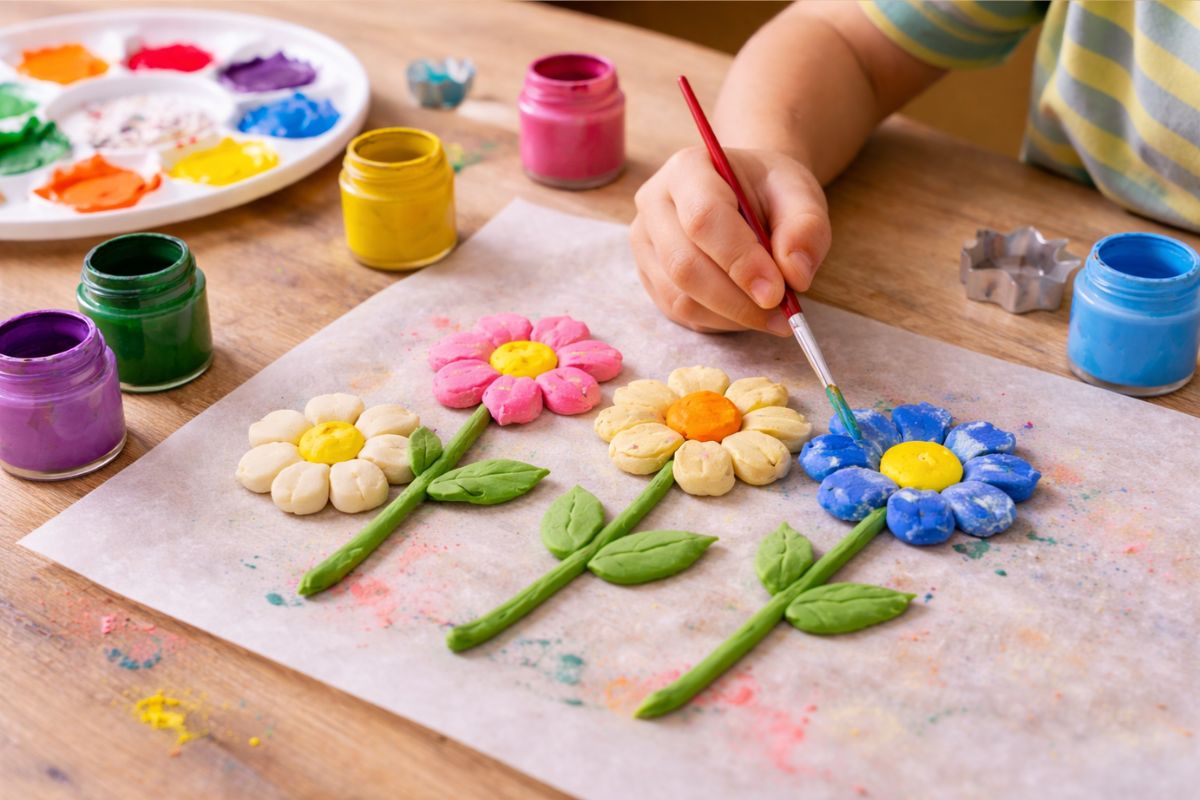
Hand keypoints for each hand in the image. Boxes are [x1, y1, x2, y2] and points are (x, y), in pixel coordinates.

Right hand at [630, 146, 831, 335]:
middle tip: (782, 316)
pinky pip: (679, 313)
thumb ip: (806, 228)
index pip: (704, 218)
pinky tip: (747, 311)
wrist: (745, 194)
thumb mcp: (801, 194)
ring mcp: (645, 244)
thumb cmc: (770, 192)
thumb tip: (795, 274)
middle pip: (684, 264)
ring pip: (679, 297)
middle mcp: (654, 204)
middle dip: (737, 300)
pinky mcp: (649, 277)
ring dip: (731, 316)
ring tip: (772, 314)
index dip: (740, 260)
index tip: (777, 291)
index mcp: (688, 169)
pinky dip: (720, 321)